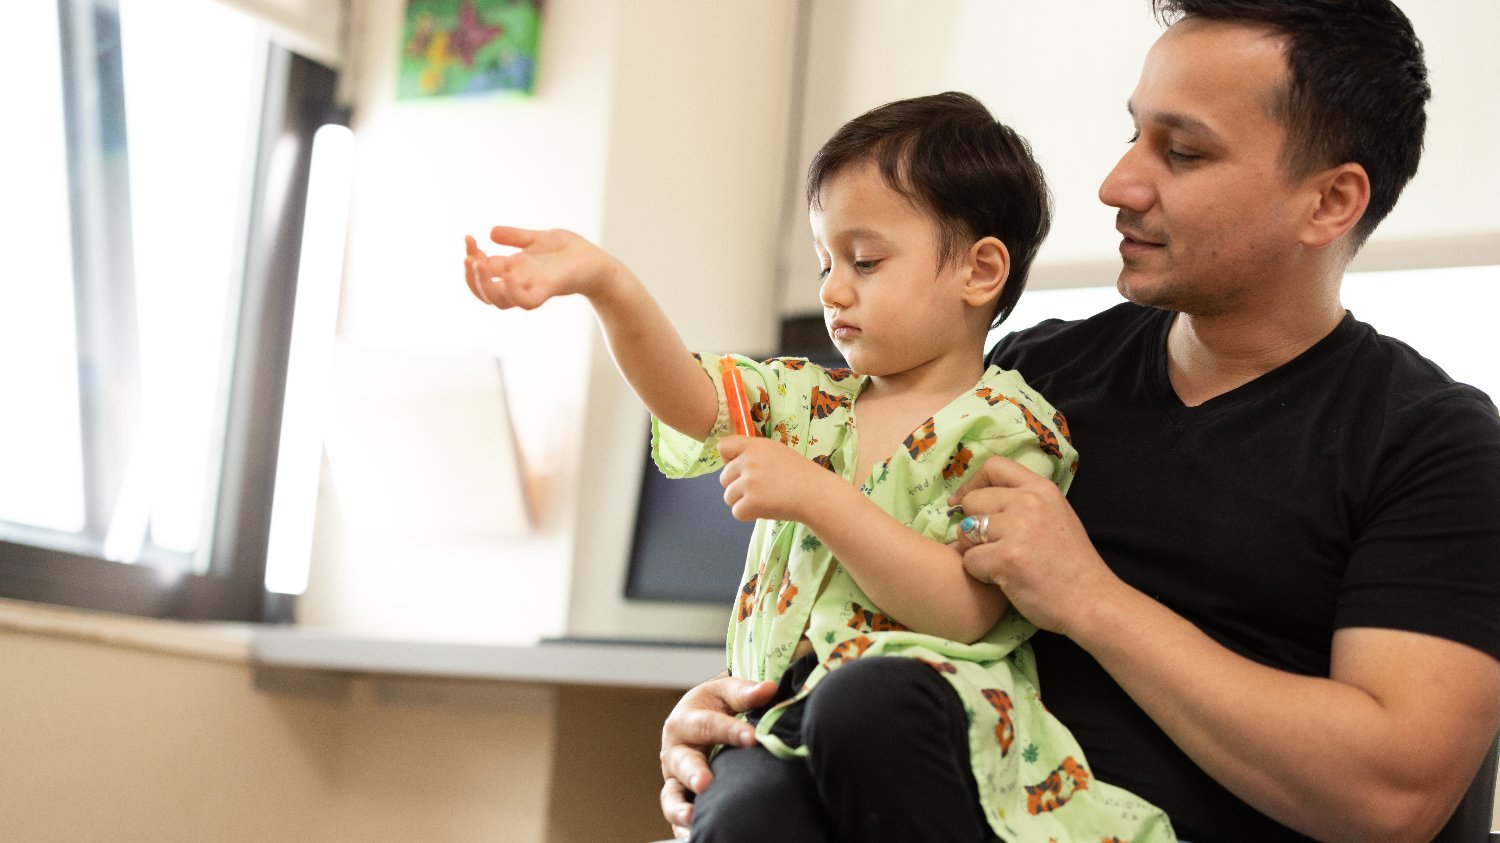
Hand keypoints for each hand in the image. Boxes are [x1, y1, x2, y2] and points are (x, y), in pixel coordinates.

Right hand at [463, 226, 622, 309]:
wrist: (596, 261)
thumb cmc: (570, 252)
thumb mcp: (538, 238)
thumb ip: (516, 237)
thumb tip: (491, 232)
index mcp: (513, 271)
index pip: (482, 272)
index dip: (471, 257)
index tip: (469, 239)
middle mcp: (519, 283)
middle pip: (484, 292)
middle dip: (471, 276)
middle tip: (469, 256)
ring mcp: (532, 288)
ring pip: (499, 301)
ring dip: (484, 285)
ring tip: (478, 264)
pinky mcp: (548, 290)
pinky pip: (526, 301)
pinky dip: (513, 293)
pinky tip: (506, 277)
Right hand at [659, 673, 775, 834]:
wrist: (705, 718)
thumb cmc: (718, 705)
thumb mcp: (728, 692)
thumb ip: (746, 692)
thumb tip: (769, 688)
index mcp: (686, 719)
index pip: (708, 724)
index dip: (730, 731)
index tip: (753, 738)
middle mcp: (675, 750)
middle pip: (682, 762)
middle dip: (694, 773)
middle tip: (706, 783)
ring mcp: (675, 777)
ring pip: (672, 794)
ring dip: (680, 807)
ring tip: (692, 817)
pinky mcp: (681, 797)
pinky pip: (677, 816)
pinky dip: (682, 829)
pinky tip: (696, 836)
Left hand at [716, 435, 829, 522]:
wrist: (815, 493)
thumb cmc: (799, 473)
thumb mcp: (775, 452)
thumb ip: (753, 454)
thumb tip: (730, 462)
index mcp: (754, 446)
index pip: (723, 446)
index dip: (728, 460)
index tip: (742, 468)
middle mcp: (748, 461)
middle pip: (723, 478)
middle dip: (737, 486)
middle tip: (760, 489)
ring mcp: (749, 482)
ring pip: (728, 497)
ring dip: (743, 502)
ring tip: (765, 499)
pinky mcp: (751, 502)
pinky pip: (737, 512)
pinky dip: (749, 515)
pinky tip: (766, 509)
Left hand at [949, 456, 1124, 635]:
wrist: (1092, 601)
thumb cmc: (1071, 565)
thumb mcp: (1055, 516)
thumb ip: (1023, 503)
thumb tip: (977, 500)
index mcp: (1042, 489)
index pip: (994, 466)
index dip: (973, 484)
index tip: (965, 502)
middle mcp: (1029, 502)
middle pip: (972, 500)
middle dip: (971, 524)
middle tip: (989, 545)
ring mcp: (1018, 529)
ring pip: (965, 531)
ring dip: (974, 550)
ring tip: (999, 564)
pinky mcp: (1007, 558)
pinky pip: (969, 560)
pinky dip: (979, 574)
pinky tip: (1003, 580)